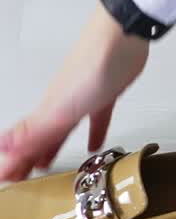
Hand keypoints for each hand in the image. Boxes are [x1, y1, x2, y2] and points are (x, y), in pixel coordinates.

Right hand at [0, 3, 149, 182]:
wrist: (121, 39)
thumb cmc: (93, 68)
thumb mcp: (61, 107)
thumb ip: (35, 130)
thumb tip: (4, 147)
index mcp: (49, 110)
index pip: (27, 142)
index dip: (16, 161)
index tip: (7, 179)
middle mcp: (61, 104)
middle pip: (42, 138)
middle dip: (29, 158)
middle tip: (22, 177)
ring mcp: (83, 98)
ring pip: (63, 130)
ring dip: (53, 147)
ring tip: (47, 165)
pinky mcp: (106, 94)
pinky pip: (96, 119)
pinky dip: (94, 133)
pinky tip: (94, 145)